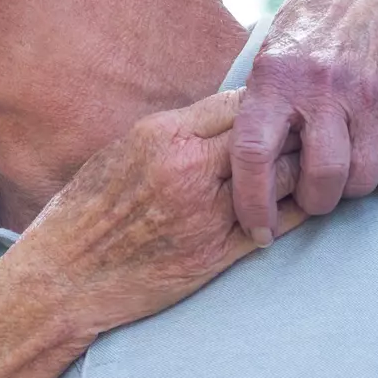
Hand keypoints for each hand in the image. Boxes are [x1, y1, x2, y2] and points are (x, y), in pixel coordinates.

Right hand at [11, 90, 308, 338]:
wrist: (64, 276)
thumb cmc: (85, 211)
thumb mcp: (123, 151)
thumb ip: (174, 133)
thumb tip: (219, 118)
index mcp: (164, 136)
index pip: (239, 102)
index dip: (264, 104)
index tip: (275, 109)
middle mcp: (189, 170)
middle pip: (269, 135)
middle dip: (292, 133)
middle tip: (308, 135)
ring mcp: (206, 214)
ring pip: (283, 179)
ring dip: (301, 172)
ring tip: (312, 168)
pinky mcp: (216, 255)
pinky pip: (276, 226)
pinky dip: (296, 212)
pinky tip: (303, 205)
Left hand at [231, 0, 377, 239]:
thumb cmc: (302, 38)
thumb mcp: (264, 61)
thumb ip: (251, 111)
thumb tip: (214, 170)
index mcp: (273, 80)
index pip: (253, 153)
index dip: (252, 203)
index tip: (256, 233)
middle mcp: (319, 87)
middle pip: (320, 177)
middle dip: (315, 203)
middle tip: (310, 200)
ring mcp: (364, 93)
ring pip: (362, 177)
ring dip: (351, 192)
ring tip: (341, 180)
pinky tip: (372, 161)